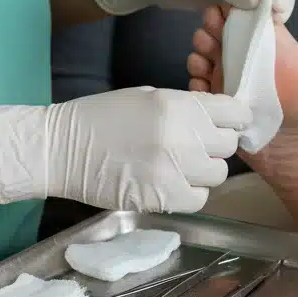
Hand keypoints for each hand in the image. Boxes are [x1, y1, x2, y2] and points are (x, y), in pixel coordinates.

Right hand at [0, 87, 251, 213]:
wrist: (61, 148)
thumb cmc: (101, 117)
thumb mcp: (148, 97)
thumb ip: (186, 108)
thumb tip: (216, 118)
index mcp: (180, 106)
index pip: (236, 113)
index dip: (234, 119)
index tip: (225, 123)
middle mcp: (183, 137)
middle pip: (229, 145)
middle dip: (216, 144)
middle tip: (197, 146)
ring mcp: (175, 170)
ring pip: (218, 174)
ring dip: (204, 170)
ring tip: (180, 166)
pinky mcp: (164, 199)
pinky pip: (199, 198)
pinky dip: (191, 193)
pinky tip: (172, 183)